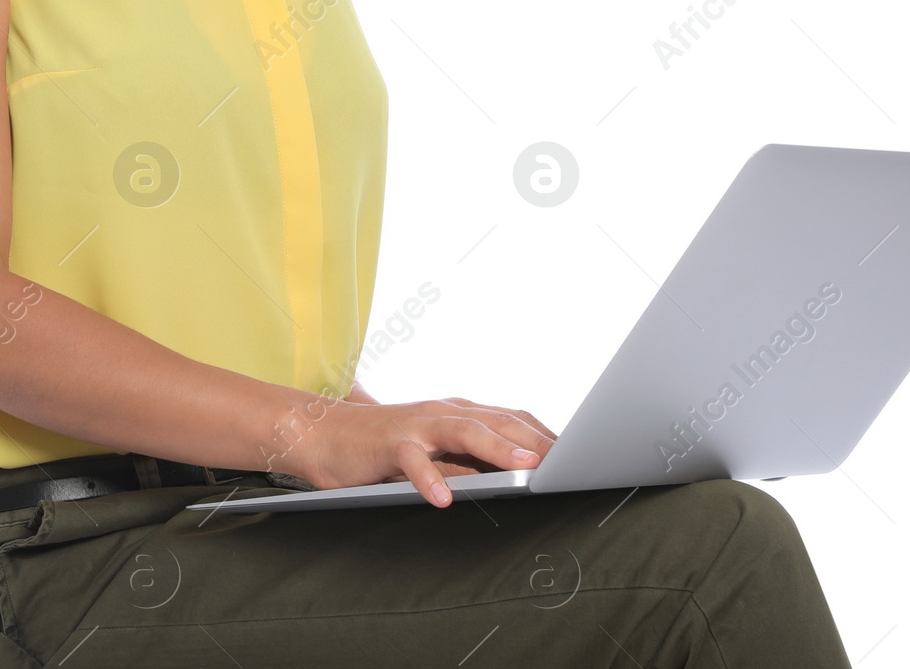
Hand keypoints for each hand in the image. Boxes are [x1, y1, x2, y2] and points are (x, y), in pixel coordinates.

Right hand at [274, 394, 557, 508]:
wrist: (326, 436)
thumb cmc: (389, 450)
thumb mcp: (439, 455)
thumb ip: (475, 461)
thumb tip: (523, 480)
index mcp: (462, 412)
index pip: (515, 418)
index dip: (549, 436)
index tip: (583, 457)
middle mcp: (445, 411)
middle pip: (499, 419)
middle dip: (537, 440)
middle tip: (572, 464)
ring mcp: (417, 423)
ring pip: (463, 429)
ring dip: (497, 445)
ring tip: (526, 465)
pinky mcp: (388, 442)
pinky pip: (411, 459)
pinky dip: (428, 477)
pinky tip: (443, 499)